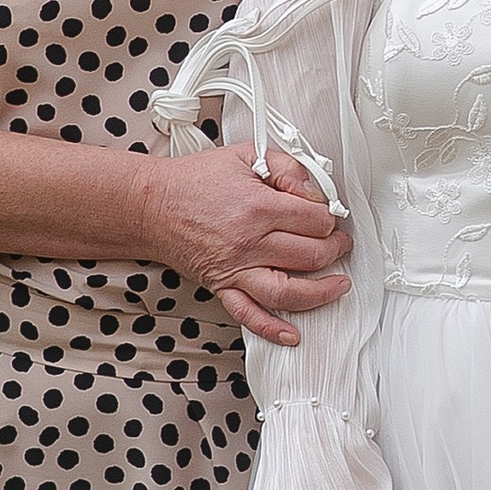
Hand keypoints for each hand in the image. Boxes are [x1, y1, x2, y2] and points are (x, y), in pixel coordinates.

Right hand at [142, 144, 352, 348]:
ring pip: (288, 292)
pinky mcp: (222, 286)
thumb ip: (286, 166)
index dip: (331, 218)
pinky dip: (272, 329)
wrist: (151, 205)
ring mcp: (235, 269)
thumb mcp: (246, 155)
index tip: (330, 216)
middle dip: (335, 250)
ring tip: (339, 285)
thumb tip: (314, 190)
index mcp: (258, 207)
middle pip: (310, 255)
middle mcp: (248, 242)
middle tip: (340, 244)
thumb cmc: (195, 181)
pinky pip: (249, 315)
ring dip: (321, 292)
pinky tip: (292, 334)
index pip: (315, 220)